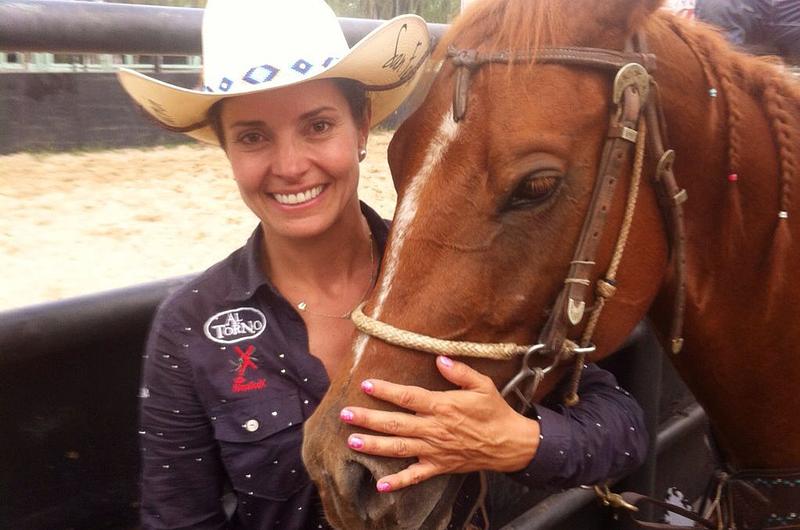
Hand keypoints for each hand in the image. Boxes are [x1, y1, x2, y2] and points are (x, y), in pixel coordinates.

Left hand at [339, 355, 540, 491]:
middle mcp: (434, 429)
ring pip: (399, 448)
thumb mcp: (482, 385)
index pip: (408, 397)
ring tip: (351, 442)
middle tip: (345, 414)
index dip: (385, 391)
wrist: (510, 444)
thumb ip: (459, 371)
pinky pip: (416, 476)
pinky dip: (398, 482)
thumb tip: (439, 359)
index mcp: (442, 406)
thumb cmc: (495, 411)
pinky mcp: (439, 466)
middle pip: (395, 424)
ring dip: (374, 446)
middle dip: (368, 419)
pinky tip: (380, 485)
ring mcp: (435, 450)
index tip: (365, 385)